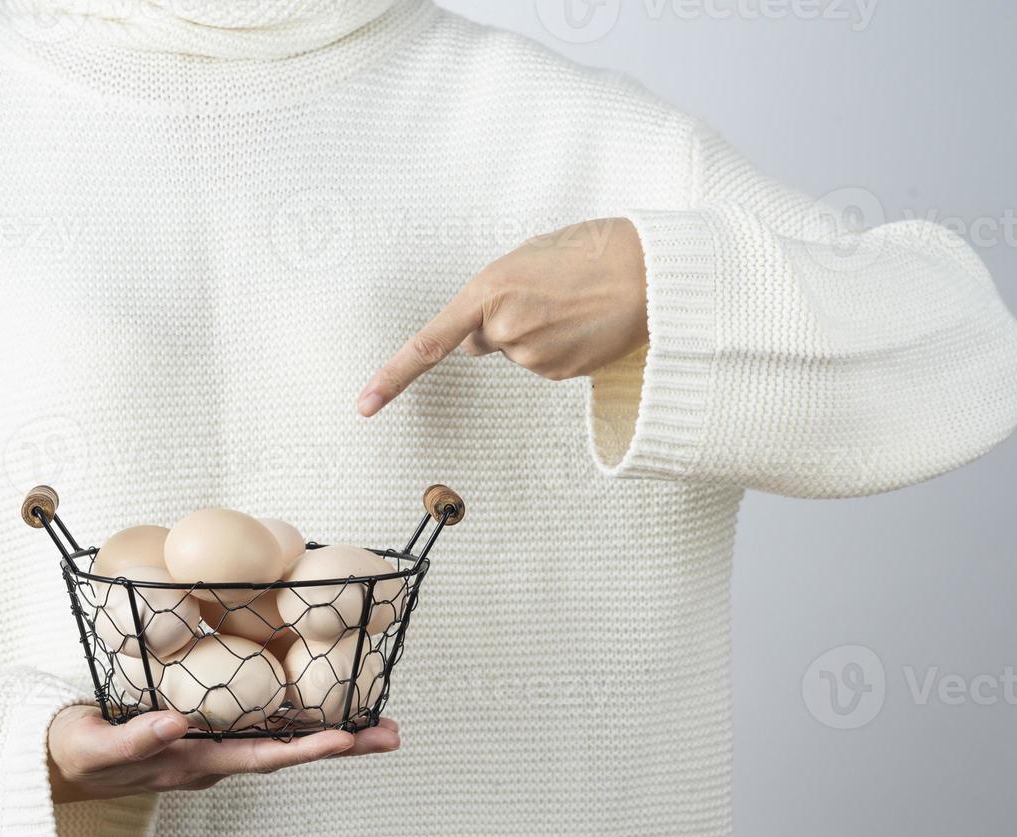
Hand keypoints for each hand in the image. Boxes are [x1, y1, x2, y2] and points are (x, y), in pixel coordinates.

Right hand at [47, 706, 400, 803]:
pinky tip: (324, 696)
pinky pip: (260, 722)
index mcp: (193, 764)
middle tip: (392, 733)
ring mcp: (214, 746)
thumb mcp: (96, 747)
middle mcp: (214, 758)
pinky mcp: (208, 729)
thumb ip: (135, 739)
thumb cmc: (78, 753)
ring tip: (378, 718)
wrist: (62, 762)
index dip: (305, 748)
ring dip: (330, 729)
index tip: (347, 738)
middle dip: (342, 744)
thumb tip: (178, 723)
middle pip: (288, 752)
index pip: (260, 758)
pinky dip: (296, 712)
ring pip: (280, 738)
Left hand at [356, 218, 647, 415]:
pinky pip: (543, 363)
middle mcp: (505, 329)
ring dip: (534, 332)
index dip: (393, 376)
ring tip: (571, 304)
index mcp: (489, 291)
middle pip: (479, 341)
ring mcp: (533, 356)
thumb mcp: (529, 256)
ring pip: (515, 352)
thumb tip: (479, 333)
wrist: (651, 272)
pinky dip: (558, 346)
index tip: (365, 404)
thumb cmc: (592, 250)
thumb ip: (493, 293)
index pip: (429, 344)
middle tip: (543, 293)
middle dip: (498, 322)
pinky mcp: (559, 373)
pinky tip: (583, 323)